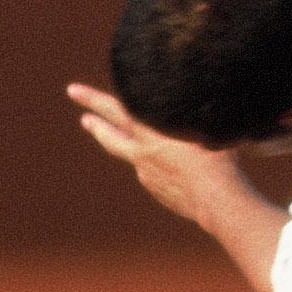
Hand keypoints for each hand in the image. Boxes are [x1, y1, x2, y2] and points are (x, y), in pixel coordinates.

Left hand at [67, 84, 248, 229]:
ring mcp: (150, 178)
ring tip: (135, 146)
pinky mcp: (162, 194)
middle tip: (84, 120)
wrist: (218, 201)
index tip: (72, 90)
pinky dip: (165, 170)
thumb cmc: (218, 157)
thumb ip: (190, 109)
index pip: (114, 109)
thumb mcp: (204, 122)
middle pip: (112, 138)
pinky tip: (181, 171)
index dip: (92, 98)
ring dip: (133, 149)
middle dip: (97, 126)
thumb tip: (193, 90)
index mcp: (149, 134)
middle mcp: (143, 156)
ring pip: (137, 158)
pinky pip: (160, 177)